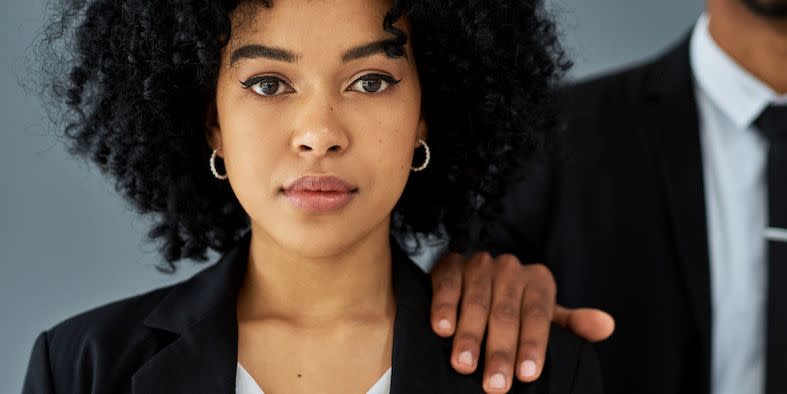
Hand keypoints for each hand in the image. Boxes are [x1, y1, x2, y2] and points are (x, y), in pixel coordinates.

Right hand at [430, 252, 614, 392]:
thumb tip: (606, 326)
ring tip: (463, 364)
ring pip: (476, 302)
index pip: (538, 315)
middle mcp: (510, 268)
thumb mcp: (545, 314)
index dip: (533, 346)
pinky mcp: (450, 264)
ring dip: (469, 335)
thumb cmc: (516, 304)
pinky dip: (444, 306)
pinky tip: (441, 328)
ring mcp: (479, 265)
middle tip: (494, 384)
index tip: (527, 375)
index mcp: (539, 281)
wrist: (476, 274)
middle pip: (506, 313)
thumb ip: (572, 324)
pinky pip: (448, 285)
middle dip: (499, 351)